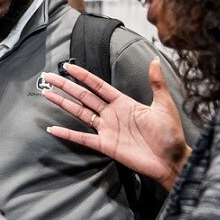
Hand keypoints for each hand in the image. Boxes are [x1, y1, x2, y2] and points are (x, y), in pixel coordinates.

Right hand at [41, 59, 190, 190]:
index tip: (68, 67)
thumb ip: (156, 82)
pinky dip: (67, 134)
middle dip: (66, 86)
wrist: (171, 160)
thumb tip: (154, 59)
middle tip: (48, 77)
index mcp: (124, 102)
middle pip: (83, 96)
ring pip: (80, 113)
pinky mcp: (105, 145)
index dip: (83, 76)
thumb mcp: (165, 105)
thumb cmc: (171, 134)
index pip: (98, 85)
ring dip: (63, 103)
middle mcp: (111, 114)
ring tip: (47, 94)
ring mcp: (107, 129)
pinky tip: (53, 128)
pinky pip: (82, 138)